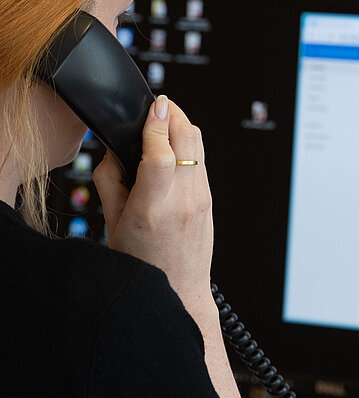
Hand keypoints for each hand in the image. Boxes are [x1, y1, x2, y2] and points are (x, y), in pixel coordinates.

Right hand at [93, 97, 213, 319]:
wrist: (179, 292)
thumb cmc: (140, 263)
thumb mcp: (112, 223)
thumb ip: (109, 180)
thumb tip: (114, 145)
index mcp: (150, 211)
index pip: (161, 156)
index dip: (157, 126)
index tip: (154, 105)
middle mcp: (181, 203)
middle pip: (188, 139)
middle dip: (173, 114)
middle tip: (157, 106)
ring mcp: (200, 200)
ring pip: (199, 144)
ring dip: (182, 125)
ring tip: (164, 122)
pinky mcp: (210, 199)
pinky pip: (201, 159)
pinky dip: (188, 144)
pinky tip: (173, 147)